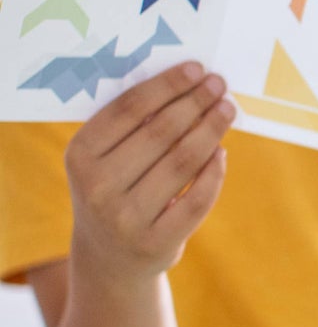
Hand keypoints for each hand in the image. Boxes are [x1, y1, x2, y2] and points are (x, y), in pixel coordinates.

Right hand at [64, 61, 234, 281]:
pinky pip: (197, 198)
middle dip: (195, 102)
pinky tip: (221, 150)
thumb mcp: (104, 158)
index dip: (167, 86)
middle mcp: (98, 187)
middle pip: (160, 131)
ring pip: (182, 161)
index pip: (129, 109)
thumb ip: (132, 124)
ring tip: (227, 110)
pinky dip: (214, 171)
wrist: (108, 257)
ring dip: (211, 130)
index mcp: (80, 155)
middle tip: (220, 85)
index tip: (197, 69)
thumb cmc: (114, 188)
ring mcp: (126, 218)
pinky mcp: (156, 242)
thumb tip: (187, 82)